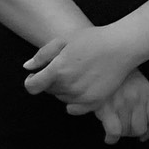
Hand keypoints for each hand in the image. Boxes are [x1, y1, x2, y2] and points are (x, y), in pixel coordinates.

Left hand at [22, 24, 141, 109]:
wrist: (120, 47)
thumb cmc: (92, 40)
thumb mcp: (63, 40)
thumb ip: (42, 55)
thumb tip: (28, 68)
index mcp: (57, 70)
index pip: (32, 86)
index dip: (31, 81)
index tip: (36, 76)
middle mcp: (67, 86)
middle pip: (48, 91)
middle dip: (50, 81)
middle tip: (65, 68)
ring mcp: (80, 96)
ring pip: (62, 98)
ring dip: (64, 90)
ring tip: (77, 74)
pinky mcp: (93, 102)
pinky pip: (74, 109)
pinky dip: (73, 101)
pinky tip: (81, 88)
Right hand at [81, 70, 148, 145]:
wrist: (101, 60)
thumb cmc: (117, 72)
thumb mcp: (135, 79)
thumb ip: (141, 96)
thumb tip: (141, 117)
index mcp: (145, 91)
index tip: (144, 136)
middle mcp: (137, 98)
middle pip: (140, 128)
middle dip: (132, 133)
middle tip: (124, 130)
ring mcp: (122, 103)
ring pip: (127, 131)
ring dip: (121, 134)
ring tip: (115, 128)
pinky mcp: (107, 108)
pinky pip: (114, 132)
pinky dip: (111, 138)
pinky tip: (108, 137)